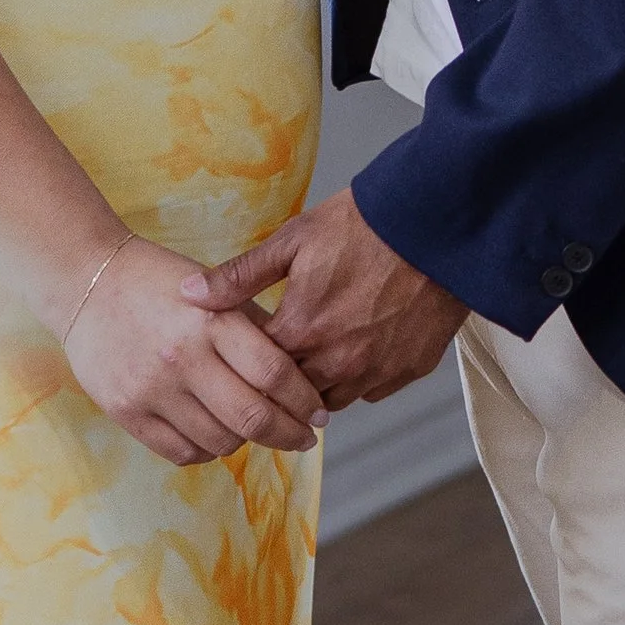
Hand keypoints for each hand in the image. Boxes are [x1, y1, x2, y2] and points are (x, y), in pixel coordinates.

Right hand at [62, 236, 329, 467]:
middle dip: (290, 434)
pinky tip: (214, 433)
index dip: (305, 400)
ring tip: (253, 429)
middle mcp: (183, 357)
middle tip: (304, 438)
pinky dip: (207, 450)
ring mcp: (152, 388)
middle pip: (253, 417)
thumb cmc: (160, 281)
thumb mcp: (213, 289)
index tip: (320, 413)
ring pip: (221, 442)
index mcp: (211, 319)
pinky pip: (183, 451)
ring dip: (247, 441)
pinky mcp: (127, 411)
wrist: (87, 280)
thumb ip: (254, 326)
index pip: (275, 373)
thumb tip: (301, 371)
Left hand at [182, 189, 466, 411]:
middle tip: (278, 360)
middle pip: (293, 395)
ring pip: (334, 401)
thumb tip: (189, 295)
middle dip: (282, 383)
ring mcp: (378, 370)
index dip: (248, 365)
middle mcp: (338, 363)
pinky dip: (360, 377)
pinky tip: (357, 347)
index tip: (245, 354)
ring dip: (320, 385)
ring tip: (315, 355)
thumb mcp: (293, 240)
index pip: (257, 375)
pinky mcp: (411, 369)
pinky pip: (373, 389)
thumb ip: (239, 276)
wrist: (435, 223)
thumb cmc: (362, 225)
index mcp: (302, 331)